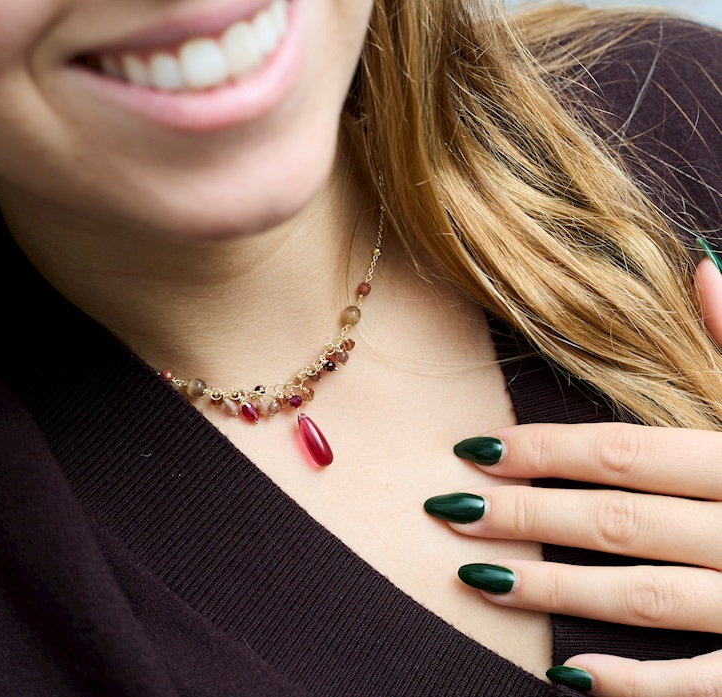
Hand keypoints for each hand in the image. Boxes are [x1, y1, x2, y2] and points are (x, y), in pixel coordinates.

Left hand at [422, 252, 721, 695]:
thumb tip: (702, 263)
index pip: (628, 452)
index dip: (545, 451)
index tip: (475, 449)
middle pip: (617, 521)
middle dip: (526, 517)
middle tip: (448, 511)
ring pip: (645, 598)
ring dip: (555, 590)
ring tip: (477, 581)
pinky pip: (706, 680)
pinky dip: (638, 683)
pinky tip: (568, 674)